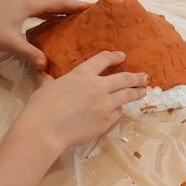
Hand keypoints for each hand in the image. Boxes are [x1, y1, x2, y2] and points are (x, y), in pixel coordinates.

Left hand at [0, 0, 89, 70]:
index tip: (94, 6)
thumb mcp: (11, 43)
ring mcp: (22, 3)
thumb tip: (46, 66)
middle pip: (57, 3)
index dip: (78, 5)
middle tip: (91, 17)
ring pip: (48, 7)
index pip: (60, 3)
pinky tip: (55, 26)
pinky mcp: (17, 9)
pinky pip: (40, 11)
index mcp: (31, 3)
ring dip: (62, 13)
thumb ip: (30, 54)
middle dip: (74, 9)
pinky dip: (50, 17)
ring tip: (78, 22)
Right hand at [16, 51, 148, 153]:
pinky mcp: (105, 122)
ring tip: (143, 92)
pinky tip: (120, 110)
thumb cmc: (41, 107)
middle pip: (124, 79)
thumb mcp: (45, 87)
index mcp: (82, 74)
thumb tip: (42, 74)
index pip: (103, 60)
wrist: (45, 130)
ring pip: (127, 96)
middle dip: (137, 78)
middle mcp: (98, 86)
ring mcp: (104, 105)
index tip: (122, 56)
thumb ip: (49, 80)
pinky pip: (118, 113)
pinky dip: (119, 110)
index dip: (114, 56)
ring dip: (136, 93)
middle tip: (144, 78)